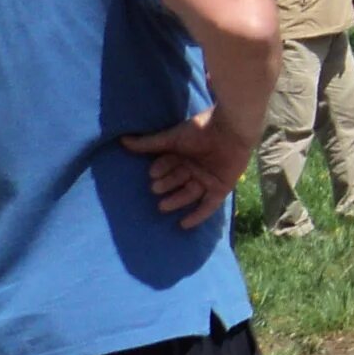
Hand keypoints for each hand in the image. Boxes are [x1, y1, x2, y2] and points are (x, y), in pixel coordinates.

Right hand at [121, 109, 255, 229]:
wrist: (230, 129)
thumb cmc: (200, 130)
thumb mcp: (172, 138)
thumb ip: (149, 143)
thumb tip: (123, 141)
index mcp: (184, 154)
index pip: (168, 165)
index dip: (161, 169)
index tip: (152, 174)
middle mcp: (195, 167)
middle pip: (177, 180)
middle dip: (167, 185)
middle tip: (155, 190)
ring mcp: (208, 178)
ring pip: (190, 193)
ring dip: (176, 200)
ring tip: (162, 206)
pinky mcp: (221, 187)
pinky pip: (209, 205)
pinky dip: (197, 215)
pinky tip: (183, 225)